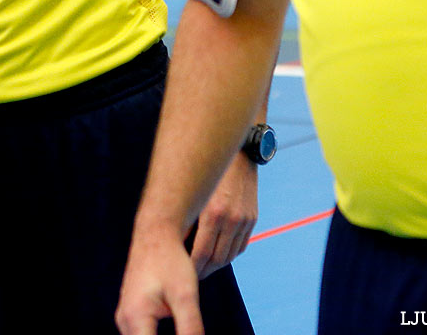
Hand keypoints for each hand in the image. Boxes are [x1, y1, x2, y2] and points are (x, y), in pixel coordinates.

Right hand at [116, 223, 204, 334]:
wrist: (155, 234)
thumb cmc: (171, 261)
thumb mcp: (186, 296)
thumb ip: (191, 329)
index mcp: (136, 318)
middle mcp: (124, 321)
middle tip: (191, 334)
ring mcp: (125, 318)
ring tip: (187, 332)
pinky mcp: (131, 314)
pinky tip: (180, 333)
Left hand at [189, 156, 257, 278]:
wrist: (238, 151)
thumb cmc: (206, 169)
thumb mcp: (192, 192)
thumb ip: (186, 217)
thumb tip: (174, 240)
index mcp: (213, 214)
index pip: (202, 254)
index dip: (191, 268)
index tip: (182, 272)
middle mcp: (232, 219)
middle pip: (218, 260)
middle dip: (203, 271)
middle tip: (190, 275)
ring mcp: (245, 220)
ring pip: (230, 255)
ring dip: (216, 265)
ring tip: (203, 267)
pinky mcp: (252, 218)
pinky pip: (241, 245)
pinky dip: (229, 254)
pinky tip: (218, 254)